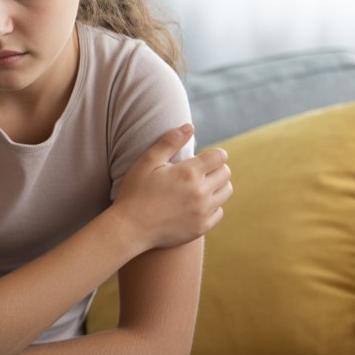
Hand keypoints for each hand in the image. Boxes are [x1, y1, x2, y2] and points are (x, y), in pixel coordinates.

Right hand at [115, 124, 232, 250]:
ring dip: (217, 186)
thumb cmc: (135, 192)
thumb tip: (189, 126)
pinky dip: (211, 206)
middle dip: (216, 169)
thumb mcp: (147, 162)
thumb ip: (169, 142)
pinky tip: (195, 204)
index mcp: (189, 172)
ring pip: (226, 192)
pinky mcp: (202, 227)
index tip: (202, 158)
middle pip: (226, 173)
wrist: (129, 228)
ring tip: (199, 186)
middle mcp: (201, 192)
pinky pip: (219, 212)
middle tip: (199, 172)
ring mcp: (203, 211)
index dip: (213, 154)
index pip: (220, 156)